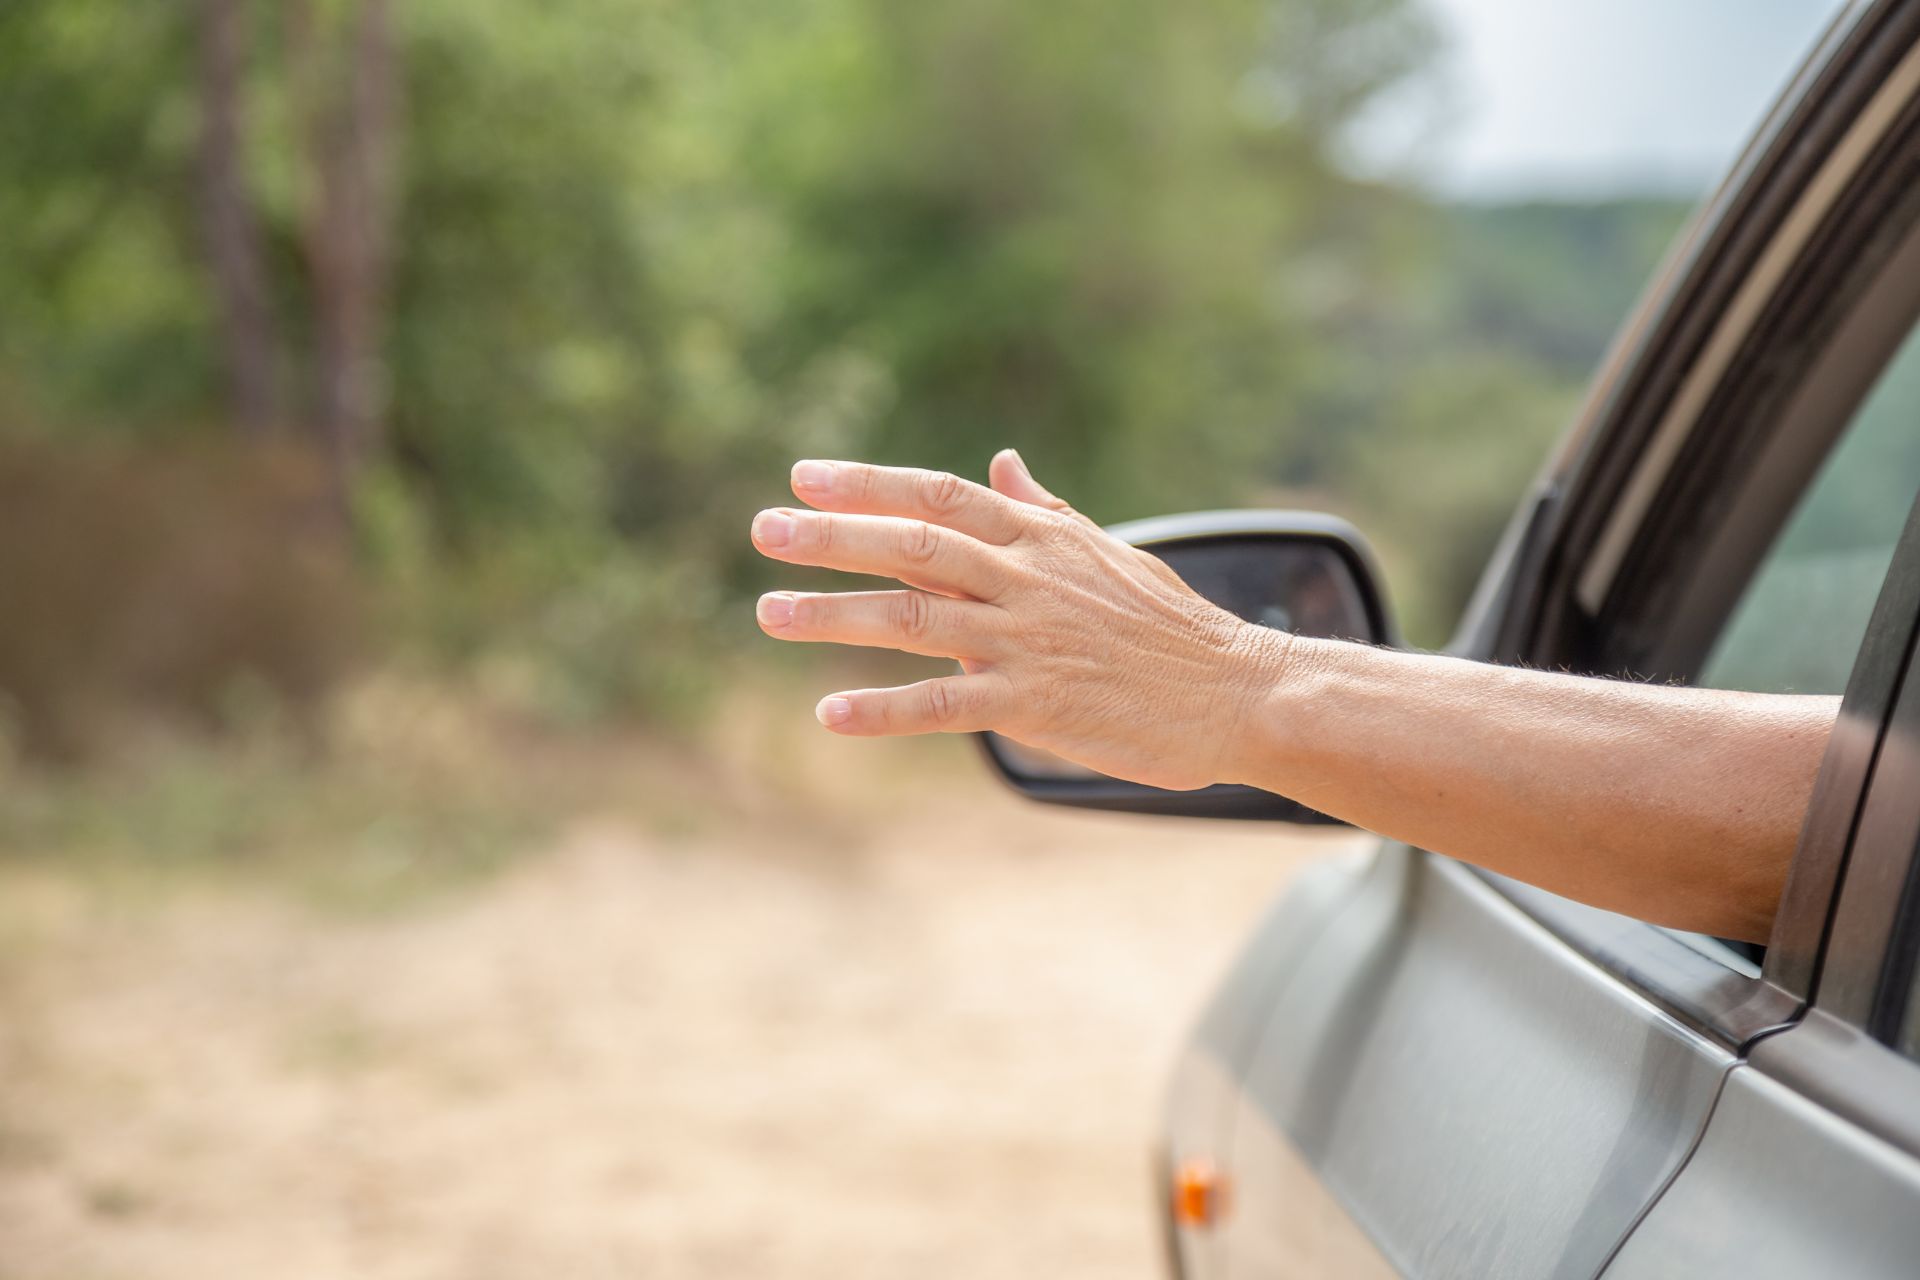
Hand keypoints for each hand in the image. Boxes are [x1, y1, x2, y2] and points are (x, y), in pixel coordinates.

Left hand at [749, 450, 1291, 789]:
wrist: (1238, 691)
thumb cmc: (1170, 625)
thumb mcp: (1108, 552)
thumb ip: (1044, 511)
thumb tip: (1003, 461)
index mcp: (1040, 538)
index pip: (939, 496)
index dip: (868, 483)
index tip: (803, 476)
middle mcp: (1025, 579)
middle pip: (912, 544)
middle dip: (833, 535)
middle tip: (764, 530)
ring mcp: (1026, 640)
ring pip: (914, 618)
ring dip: (834, 615)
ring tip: (769, 613)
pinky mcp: (1034, 704)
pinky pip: (944, 703)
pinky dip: (884, 709)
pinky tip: (829, 713)